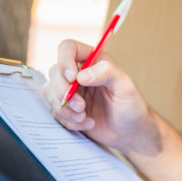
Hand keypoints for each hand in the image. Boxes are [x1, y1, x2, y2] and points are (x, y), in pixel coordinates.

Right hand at [42, 39, 158, 154]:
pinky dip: (69, 120)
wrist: (130, 132)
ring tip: (84, 117)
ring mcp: (71, 91)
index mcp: (93, 60)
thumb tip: (81, 75)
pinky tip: (88, 123)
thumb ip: (107, 73)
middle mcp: (79, 73)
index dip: (65, 60)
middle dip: (63, 91)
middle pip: (54, 71)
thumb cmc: (131, 106)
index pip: (68, 48)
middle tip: (81, 106)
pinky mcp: (67, 108)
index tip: (72, 78)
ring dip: (64, 108)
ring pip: (50, 92)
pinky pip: (55, 111)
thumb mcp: (125, 86)